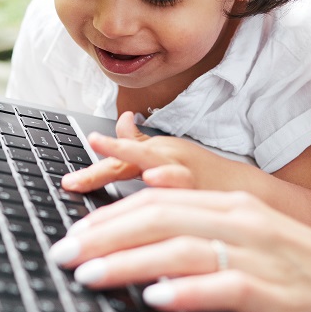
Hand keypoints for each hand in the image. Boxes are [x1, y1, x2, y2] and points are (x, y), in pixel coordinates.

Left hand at [49, 187, 310, 311]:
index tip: (75, 235)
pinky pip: (221, 286)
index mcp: (233, 206)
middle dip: (103, 236)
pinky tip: (156, 299)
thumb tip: (151, 256)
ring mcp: (257, 255)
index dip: (109, 217)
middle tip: (65, 254)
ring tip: (89, 275)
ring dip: (127, 262)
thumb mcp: (255, 244)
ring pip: (178, 248)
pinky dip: (185, 291)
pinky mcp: (272, 291)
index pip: (157, 203)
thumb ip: (206, 241)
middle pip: (158, 218)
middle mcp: (240, 222)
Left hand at [61, 112, 244, 192]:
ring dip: (141, 168)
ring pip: (160, 170)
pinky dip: (173, 183)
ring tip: (127, 172)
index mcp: (156, 153)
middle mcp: (169, 159)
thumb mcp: (168, 153)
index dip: (91, 173)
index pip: (118, 162)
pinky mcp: (205, 190)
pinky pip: (186, 187)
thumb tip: (121, 121)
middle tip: (72, 183)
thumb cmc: (202, 173)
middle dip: (101, 172)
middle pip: (131, 161)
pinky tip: (158, 181)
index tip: (66, 183)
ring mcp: (187, 174)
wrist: (244, 189)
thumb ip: (140, 142)